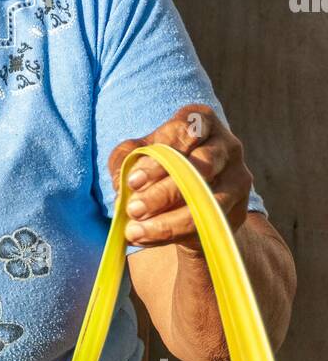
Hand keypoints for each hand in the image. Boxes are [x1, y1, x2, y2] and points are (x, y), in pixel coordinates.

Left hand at [108, 104, 252, 252]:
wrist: (188, 196)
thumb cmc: (160, 164)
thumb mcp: (137, 154)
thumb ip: (126, 160)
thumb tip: (122, 184)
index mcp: (200, 121)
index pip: (183, 134)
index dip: (158, 159)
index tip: (133, 182)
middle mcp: (226, 145)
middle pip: (200, 167)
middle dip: (163, 192)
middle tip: (132, 210)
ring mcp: (237, 178)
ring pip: (207, 201)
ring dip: (168, 221)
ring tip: (135, 232)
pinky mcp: (238, 209)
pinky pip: (207, 224)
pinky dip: (174, 234)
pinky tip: (147, 239)